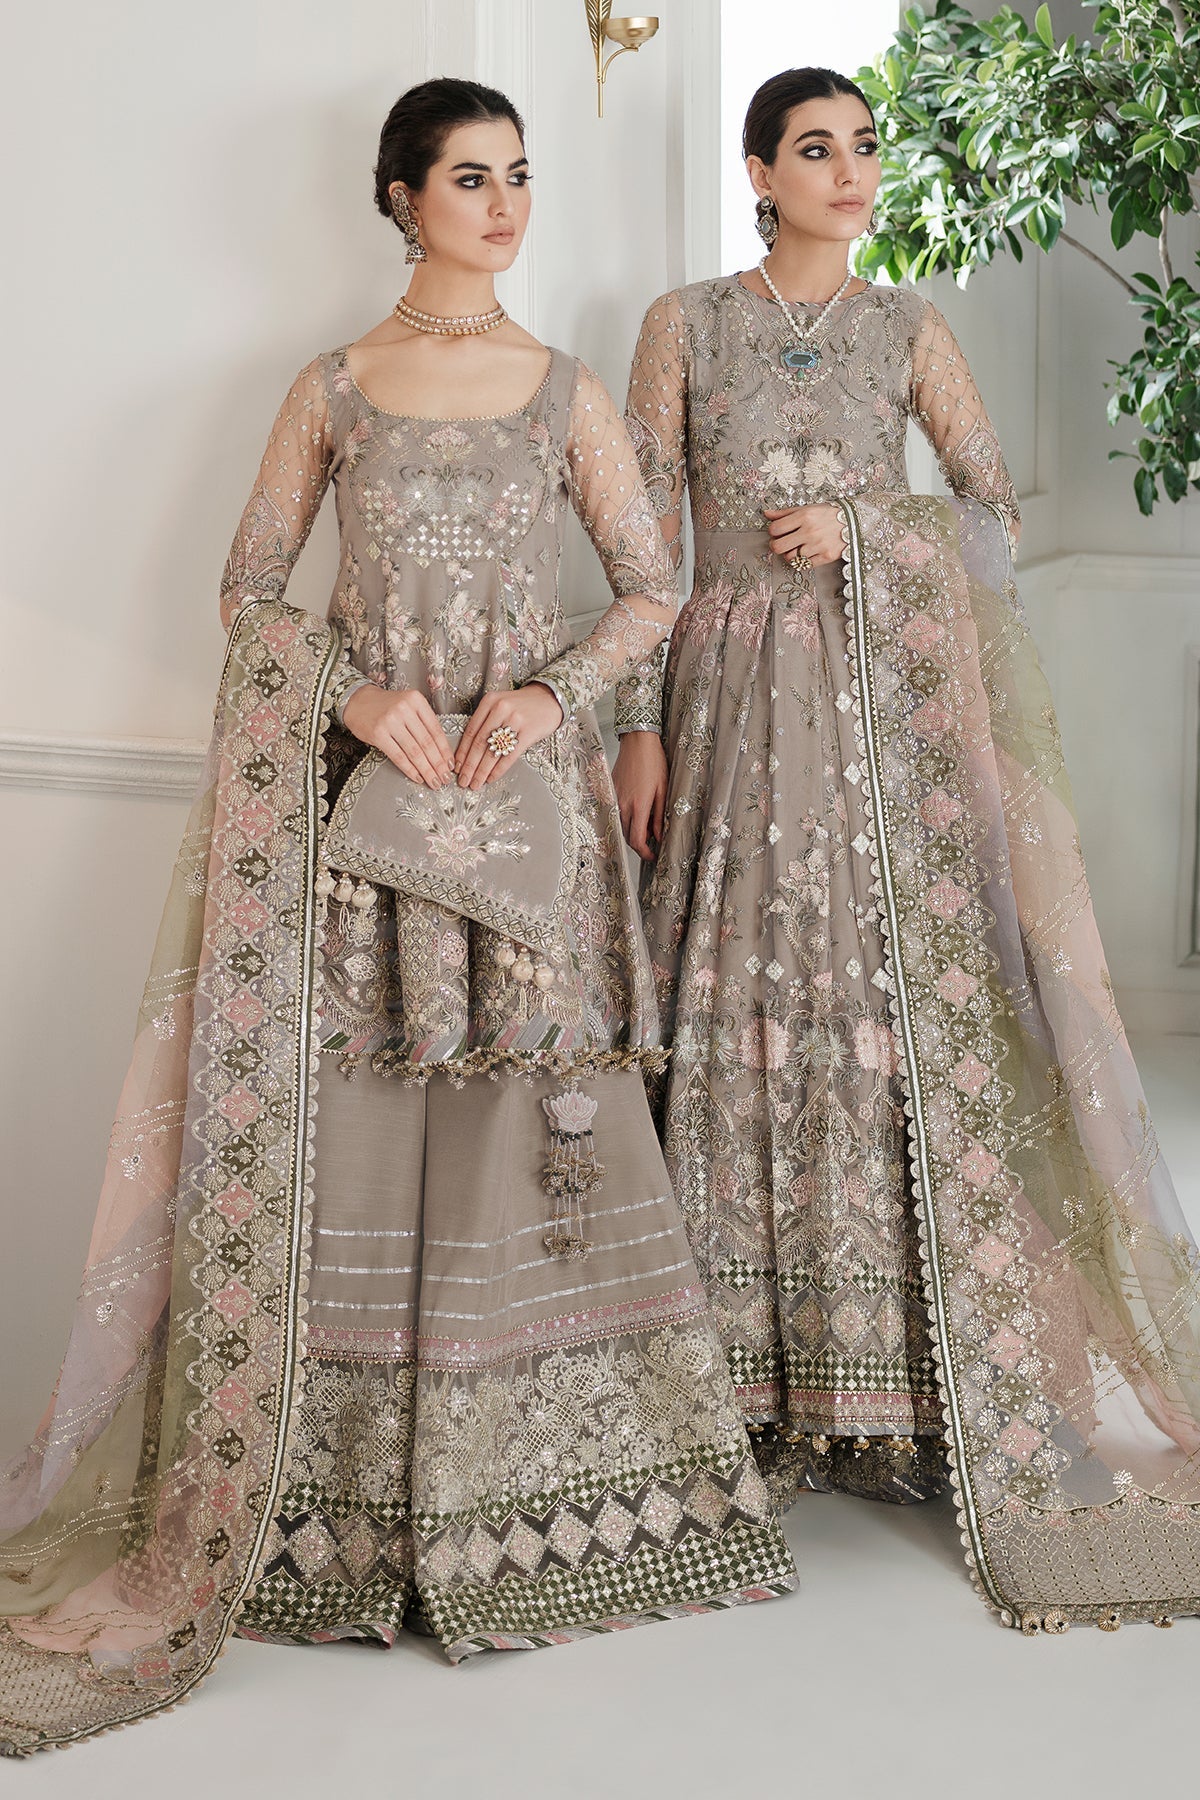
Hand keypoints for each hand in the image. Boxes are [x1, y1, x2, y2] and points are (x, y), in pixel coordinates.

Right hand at [342, 685, 454, 787]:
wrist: (357, 701)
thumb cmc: (386, 706)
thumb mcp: (408, 706)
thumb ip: (423, 722)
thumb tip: (441, 752)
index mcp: (416, 700)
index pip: (435, 730)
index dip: (445, 750)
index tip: (451, 765)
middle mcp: (405, 709)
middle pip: (426, 743)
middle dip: (438, 764)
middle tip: (445, 778)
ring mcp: (390, 721)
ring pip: (414, 751)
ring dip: (426, 770)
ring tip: (434, 782)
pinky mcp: (378, 734)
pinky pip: (398, 756)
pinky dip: (410, 769)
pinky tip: (418, 777)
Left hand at [454, 682, 564, 789]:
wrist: (549, 700)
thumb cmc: (521, 707)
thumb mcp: (500, 706)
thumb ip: (485, 722)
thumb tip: (468, 753)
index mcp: (489, 702)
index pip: (471, 731)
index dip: (462, 752)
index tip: (456, 768)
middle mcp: (500, 708)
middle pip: (480, 743)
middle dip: (469, 765)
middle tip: (463, 781)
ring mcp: (515, 720)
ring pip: (493, 751)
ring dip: (481, 771)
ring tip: (475, 783)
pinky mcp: (529, 731)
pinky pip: (510, 755)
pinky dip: (498, 769)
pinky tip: (491, 778)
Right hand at [613, 731, 667, 861]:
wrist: (637, 742)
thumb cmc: (653, 762)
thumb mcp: (663, 790)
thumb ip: (659, 815)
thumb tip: (659, 835)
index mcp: (638, 806)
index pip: (637, 840)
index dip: (645, 853)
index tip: (653, 856)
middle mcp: (623, 805)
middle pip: (627, 836)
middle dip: (639, 844)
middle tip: (652, 844)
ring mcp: (614, 799)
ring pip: (621, 825)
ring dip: (632, 831)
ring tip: (647, 827)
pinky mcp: (610, 792)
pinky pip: (617, 813)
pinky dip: (626, 819)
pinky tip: (637, 813)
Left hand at [763, 502, 844, 567]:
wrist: (854, 522)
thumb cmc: (828, 515)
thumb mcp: (808, 509)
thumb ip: (786, 513)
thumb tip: (767, 514)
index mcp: (804, 516)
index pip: (775, 529)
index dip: (772, 532)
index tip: (777, 532)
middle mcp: (810, 531)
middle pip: (778, 547)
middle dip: (776, 546)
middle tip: (781, 544)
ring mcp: (818, 545)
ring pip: (790, 558)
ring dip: (790, 555)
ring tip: (796, 549)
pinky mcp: (826, 557)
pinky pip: (804, 566)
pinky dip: (802, 562)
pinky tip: (805, 555)